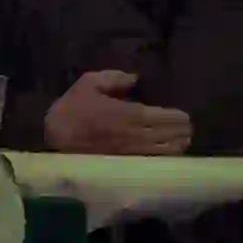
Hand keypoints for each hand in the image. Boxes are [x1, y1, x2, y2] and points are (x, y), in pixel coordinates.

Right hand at [42, 68, 199, 158]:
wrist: (55, 137)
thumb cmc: (72, 108)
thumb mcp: (88, 83)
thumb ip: (114, 78)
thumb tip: (135, 78)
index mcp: (129, 114)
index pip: (163, 117)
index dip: (177, 118)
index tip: (185, 116)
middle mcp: (135, 135)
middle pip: (169, 135)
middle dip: (181, 131)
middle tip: (188, 128)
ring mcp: (131, 152)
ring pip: (164, 151)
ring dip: (177, 146)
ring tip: (183, 140)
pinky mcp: (125, 164)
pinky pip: (152, 162)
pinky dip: (164, 157)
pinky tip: (170, 154)